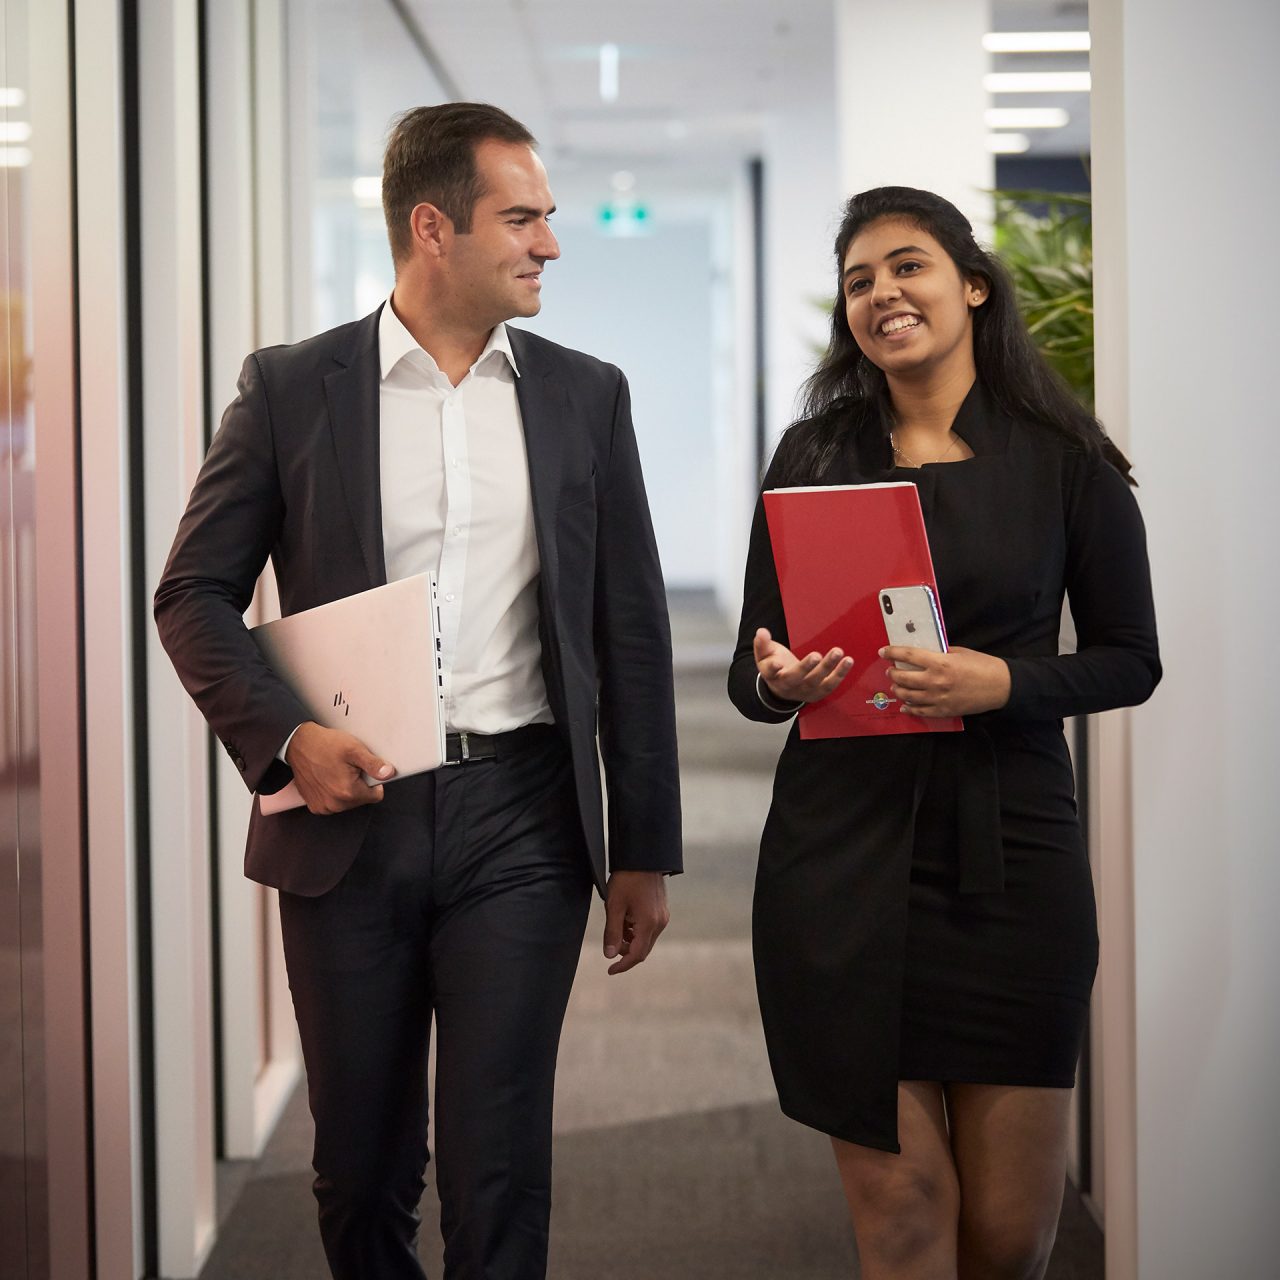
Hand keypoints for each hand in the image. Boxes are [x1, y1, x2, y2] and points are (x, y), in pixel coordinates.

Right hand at [284, 721, 395, 813]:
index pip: (376, 795)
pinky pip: (334, 804)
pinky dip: (333, 793)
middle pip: (361, 800)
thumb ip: (373, 764)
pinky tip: (327, 778)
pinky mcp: (314, 806)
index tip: (363, 769)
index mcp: (348, 792)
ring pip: (348, 802)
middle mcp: (335, 805)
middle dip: (359, 785)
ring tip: (336, 771)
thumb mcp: (354, 749)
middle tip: (347, 768)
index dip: (373, 781)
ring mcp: (323, 807)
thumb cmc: (325, 745)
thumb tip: (389, 773)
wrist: (298, 744)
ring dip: (346, 789)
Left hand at [602, 870, 669, 975]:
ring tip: (616, 927)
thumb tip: (610, 955)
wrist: (643, 857)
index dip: (623, 965)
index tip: (610, 970)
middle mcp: (660, 923)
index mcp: (649, 923)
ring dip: (631, 940)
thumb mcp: (614, 906)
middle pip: (643, 949)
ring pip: (646, 939)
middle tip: (610, 946)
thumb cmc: (627, 879)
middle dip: (626, 952)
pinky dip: (637, 931)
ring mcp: (663, 916)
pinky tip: (625, 920)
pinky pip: (650, 929)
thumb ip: (612, 932)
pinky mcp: (662, 910)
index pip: (637, 954)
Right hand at [753, 627, 853, 703]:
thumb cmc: (774, 667)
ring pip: (816, 682)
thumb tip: (762, 631)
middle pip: (796, 678)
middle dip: (806, 667)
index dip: (773, 668)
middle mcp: (788, 686)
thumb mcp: (764, 655)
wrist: (782, 688)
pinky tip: (847, 661)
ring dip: (829, 668)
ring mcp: (804, 691)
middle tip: (816, 655)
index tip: (777, 663)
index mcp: (772, 675)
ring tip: (838, 652)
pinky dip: (840, 674)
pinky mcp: (818, 693)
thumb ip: (762, 643)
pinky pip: (830, 685)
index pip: (770, 672)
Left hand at [880, 645, 1010, 717]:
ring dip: (898, 689)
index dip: (892, 652)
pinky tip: (904, 705)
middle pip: (903, 677)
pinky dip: (909, 708)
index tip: (882, 651)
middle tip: (890, 670)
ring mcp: (937, 698)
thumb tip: (922, 653)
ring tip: (896, 685)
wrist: (1000, 687)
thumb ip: (939, 653)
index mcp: (939, 662)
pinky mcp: (943, 711)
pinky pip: (920, 711)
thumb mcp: (959, 652)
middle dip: (892, 673)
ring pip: (907, 695)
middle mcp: (935, 681)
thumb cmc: (982, 665)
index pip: (908, 655)